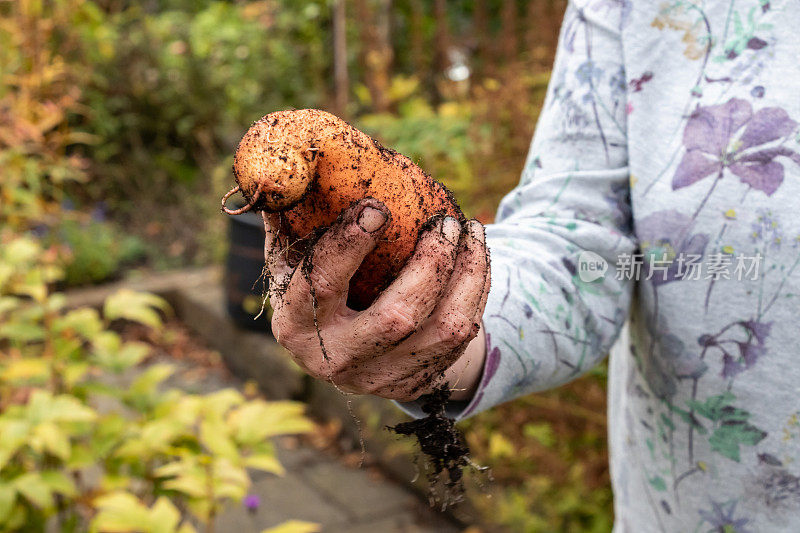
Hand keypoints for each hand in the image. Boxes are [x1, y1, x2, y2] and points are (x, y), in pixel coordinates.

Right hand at [262, 198, 489, 401]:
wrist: (347, 354)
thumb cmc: (318, 291)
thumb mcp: (292, 264)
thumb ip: (289, 223)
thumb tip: (285, 171)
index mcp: (296, 325)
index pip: (321, 285)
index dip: (349, 245)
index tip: (378, 207)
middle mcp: (338, 358)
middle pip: (397, 317)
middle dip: (431, 263)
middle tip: (445, 221)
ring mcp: (382, 376)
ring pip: (445, 328)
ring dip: (467, 274)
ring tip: (471, 230)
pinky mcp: (418, 381)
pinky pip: (463, 334)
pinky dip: (477, 289)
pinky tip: (476, 256)